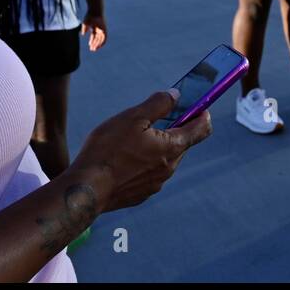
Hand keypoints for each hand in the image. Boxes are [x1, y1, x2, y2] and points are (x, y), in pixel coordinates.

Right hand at [70, 90, 211, 213]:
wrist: (86, 190)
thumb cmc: (108, 150)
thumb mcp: (133, 118)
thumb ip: (158, 104)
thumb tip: (175, 95)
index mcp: (172, 147)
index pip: (201, 130)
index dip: (203, 115)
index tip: (200, 107)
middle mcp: (169, 168)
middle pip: (182, 144)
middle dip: (175, 129)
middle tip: (156, 118)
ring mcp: (156, 184)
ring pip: (165, 159)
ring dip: (158, 147)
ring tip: (133, 139)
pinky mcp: (142, 194)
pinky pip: (150, 173)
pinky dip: (144, 163)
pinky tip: (124, 159)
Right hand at [81, 14, 106, 50]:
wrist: (95, 11)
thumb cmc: (89, 16)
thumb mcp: (85, 24)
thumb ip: (84, 29)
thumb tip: (83, 34)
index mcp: (94, 27)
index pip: (94, 36)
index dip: (92, 41)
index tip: (90, 46)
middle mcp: (99, 29)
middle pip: (97, 38)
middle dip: (95, 44)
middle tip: (92, 49)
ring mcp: (102, 29)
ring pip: (101, 39)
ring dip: (98, 44)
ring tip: (94, 49)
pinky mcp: (104, 29)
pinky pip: (105, 37)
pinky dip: (102, 42)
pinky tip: (100, 46)